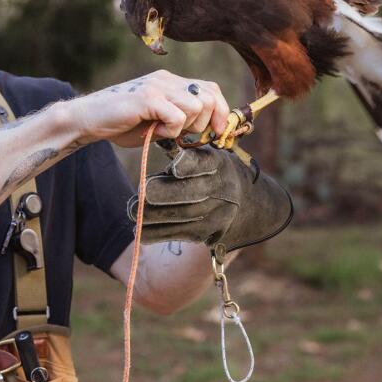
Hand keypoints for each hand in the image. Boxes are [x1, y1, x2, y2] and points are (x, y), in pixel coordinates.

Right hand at [67, 71, 230, 147]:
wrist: (89, 119)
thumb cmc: (123, 124)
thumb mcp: (159, 121)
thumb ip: (182, 120)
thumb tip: (211, 131)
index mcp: (172, 82)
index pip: (211, 89)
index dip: (221, 112)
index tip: (217, 133)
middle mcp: (167, 79)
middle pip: (210, 98)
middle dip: (205, 123)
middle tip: (183, 134)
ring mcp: (157, 86)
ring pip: (197, 106)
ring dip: (185, 127)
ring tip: (162, 131)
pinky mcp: (147, 97)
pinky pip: (178, 116)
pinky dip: (171, 130)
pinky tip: (154, 131)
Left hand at [126, 145, 293, 253]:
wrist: (247, 204)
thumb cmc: (215, 173)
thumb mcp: (210, 156)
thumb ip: (188, 156)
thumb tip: (157, 147)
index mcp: (219, 164)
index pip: (204, 163)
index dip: (189, 165)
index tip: (174, 167)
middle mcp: (221, 189)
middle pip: (191, 194)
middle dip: (163, 194)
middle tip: (141, 193)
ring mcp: (216, 214)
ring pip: (183, 216)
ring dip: (154, 216)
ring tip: (133, 212)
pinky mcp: (208, 233)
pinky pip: (180, 234)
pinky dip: (158, 233)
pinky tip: (141, 232)